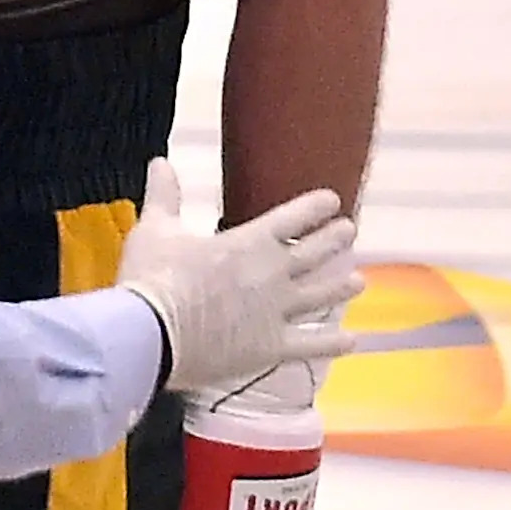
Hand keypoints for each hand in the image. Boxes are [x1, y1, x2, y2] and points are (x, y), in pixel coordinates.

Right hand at [119, 160, 358, 393]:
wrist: (152, 334)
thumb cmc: (152, 277)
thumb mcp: (155, 229)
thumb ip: (165, 196)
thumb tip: (160, 161)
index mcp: (249, 242)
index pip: (292, 217)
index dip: (315, 207)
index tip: (332, 200)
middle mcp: (272, 274)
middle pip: (314, 253)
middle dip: (334, 240)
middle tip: (350, 231)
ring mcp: (276, 313)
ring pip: (320, 296)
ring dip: (340, 286)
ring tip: (359, 281)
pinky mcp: (270, 348)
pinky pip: (310, 344)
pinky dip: (333, 343)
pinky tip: (350, 340)